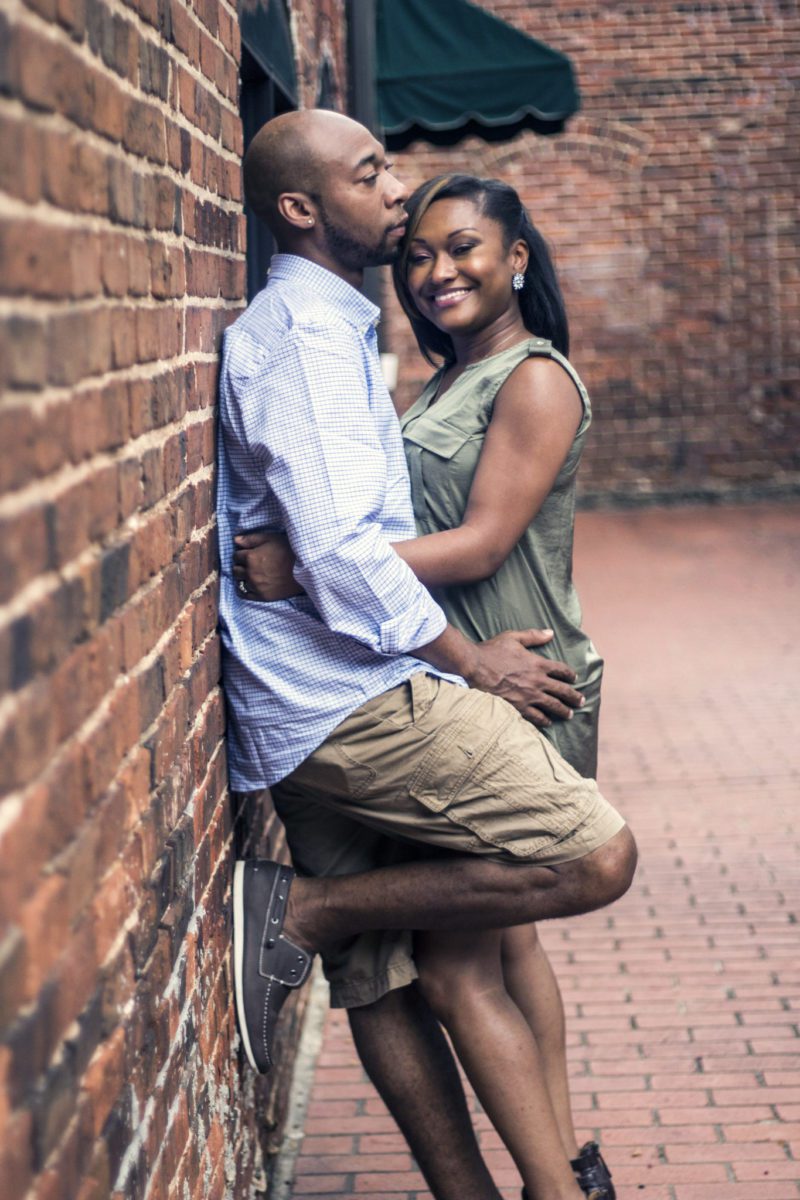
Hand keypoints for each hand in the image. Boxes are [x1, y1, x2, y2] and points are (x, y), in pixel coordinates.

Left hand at [232, 529, 302, 600]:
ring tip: (252, 573)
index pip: (236, 556)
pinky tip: (249, 585)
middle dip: (241, 565)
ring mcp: (256, 586)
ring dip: (243, 577)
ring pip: (239, 581)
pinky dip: (244, 589)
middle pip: (236, 569)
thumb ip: (251, 539)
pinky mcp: (262, 596)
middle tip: (250, 564)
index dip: (242, 554)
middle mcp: (250, 573)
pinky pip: (245, 594)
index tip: (248, 554)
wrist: (305, 568)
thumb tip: (235, 540)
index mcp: (250, 557)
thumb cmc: (289, 550)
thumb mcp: (270, 538)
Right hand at [464, 628, 583, 726]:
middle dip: (574, 696)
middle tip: (581, 701)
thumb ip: (533, 636)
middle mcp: (538, 681)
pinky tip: (548, 722)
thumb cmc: (492, 651)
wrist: (475, 668)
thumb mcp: (513, 637)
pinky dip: (544, 720)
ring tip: (570, 714)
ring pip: (553, 706)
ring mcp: (529, 696)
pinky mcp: (519, 707)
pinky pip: (536, 717)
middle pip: (562, 691)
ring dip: (563, 711)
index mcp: (538, 664)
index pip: (561, 670)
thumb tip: (550, 633)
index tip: (574, 679)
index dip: (569, 674)